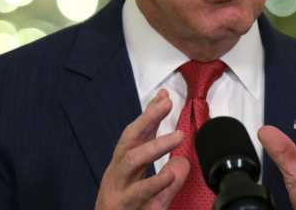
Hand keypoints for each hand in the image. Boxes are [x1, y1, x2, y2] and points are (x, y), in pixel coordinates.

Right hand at [95, 89, 189, 209]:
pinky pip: (141, 194)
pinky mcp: (125, 208)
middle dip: (146, 120)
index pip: (135, 133)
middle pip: (129, 140)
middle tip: (167, 105)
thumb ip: (154, 148)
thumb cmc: (125, 202)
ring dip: (155, 146)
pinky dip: (156, 184)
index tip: (165, 97)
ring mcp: (119, 190)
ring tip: (177, 136)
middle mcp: (118, 173)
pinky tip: (170, 174)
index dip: (149, 114)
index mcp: (122, 164)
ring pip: (132, 162)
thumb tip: (173, 130)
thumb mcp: (140, 174)